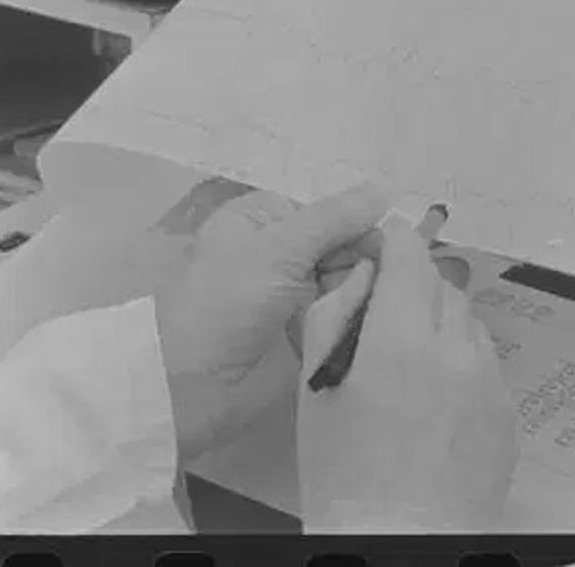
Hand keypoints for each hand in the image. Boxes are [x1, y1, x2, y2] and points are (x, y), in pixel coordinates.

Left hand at [155, 182, 388, 463]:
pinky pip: (339, 316)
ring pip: (345, 282)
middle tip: (388, 281)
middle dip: (364, 261)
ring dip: (363, 293)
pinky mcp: (298, 334)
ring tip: (383, 307)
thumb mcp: (279, 248)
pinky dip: (355, 319)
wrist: (186, 387)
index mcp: (260, 220)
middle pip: (340, 245)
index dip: (358, 225)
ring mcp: (287, 295)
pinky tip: (374, 326)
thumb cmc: (225, 303)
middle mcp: (275, 252)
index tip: (388, 247)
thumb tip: (386, 186)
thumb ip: (335, 218)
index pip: (327, 210)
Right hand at [298, 221, 518, 531]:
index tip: (381, 250)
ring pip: (468, 321)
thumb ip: (336, 315)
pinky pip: (486, 362)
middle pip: (441, 284)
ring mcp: (489, 381)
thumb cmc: (344, 476)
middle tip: (385, 317)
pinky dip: (462, 363)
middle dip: (413, 288)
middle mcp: (455, 351)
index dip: (392, 245)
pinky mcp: (508, 410)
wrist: (402, 541)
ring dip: (440, 325)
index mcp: (400, 341)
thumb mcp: (318, 388)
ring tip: (409, 367)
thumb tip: (362, 273)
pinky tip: (434, 399)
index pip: (409, 255)